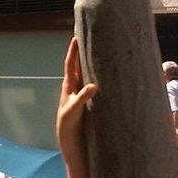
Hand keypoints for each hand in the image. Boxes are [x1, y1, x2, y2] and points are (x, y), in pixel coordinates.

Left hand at [56, 37, 97, 152]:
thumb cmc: (69, 125)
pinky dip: (100, 76)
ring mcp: (82, 93)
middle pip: (79, 65)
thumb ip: (82, 98)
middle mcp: (75, 87)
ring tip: (101, 49)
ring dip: (93, 63)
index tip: (75, 37)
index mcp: (69, 87)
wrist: (71, 140)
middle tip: (90, 37)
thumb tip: (93, 86)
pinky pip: (95, 84)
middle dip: (84, 52)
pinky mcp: (90, 100)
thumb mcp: (74, 111)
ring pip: (88, 74)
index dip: (73, 51)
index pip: (70, 65)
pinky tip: (108, 72)